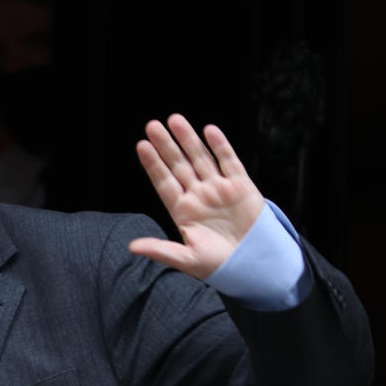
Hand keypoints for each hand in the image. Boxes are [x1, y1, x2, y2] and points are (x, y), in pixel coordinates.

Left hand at [129, 114, 264, 277]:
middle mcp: (198, 195)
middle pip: (178, 165)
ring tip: (175, 120)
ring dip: (188, 140)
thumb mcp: (187, 259)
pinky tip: (209, 131)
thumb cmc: (218, 265)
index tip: (141, 146)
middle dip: (166, 145)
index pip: (164, 182)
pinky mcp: (241, 186)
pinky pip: (229, 162)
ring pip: (200, 158)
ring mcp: (219, 188)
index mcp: (182, 210)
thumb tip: (132, 247)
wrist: (253, 266)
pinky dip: (220, 146)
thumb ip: (161, 250)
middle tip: (152, 125)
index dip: (153, 165)